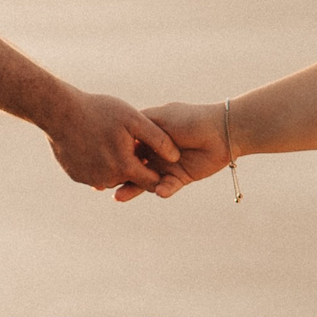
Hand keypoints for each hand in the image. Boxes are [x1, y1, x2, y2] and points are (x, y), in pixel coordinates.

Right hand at [43, 90, 179, 191]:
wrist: (59, 112)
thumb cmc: (100, 111)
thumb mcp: (134, 119)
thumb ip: (158, 139)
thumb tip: (176, 156)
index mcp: (124, 167)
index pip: (151, 182)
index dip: (158, 171)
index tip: (159, 158)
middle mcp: (106, 179)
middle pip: (131, 180)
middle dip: (136, 168)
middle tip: (132, 146)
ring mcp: (89, 178)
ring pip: (112, 178)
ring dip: (117, 166)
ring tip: (114, 143)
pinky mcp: (75, 175)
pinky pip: (95, 174)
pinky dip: (99, 164)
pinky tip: (98, 145)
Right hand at [112, 101, 231, 201]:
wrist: (220, 129)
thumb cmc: (188, 119)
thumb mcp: (159, 119)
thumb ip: (139, 129)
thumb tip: (114, 135)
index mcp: (147, 138)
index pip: (126, 149)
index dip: (112, 156)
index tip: (96, 162)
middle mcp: (153, 154)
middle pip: (131, 169)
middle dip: (118, 178)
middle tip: (101, 187)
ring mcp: (165, 168)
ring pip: (146, 181)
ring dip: (134, 189)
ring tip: (119, 197)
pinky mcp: (179, 179)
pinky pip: (168, 187)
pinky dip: (163, 190)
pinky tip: (159, 191)